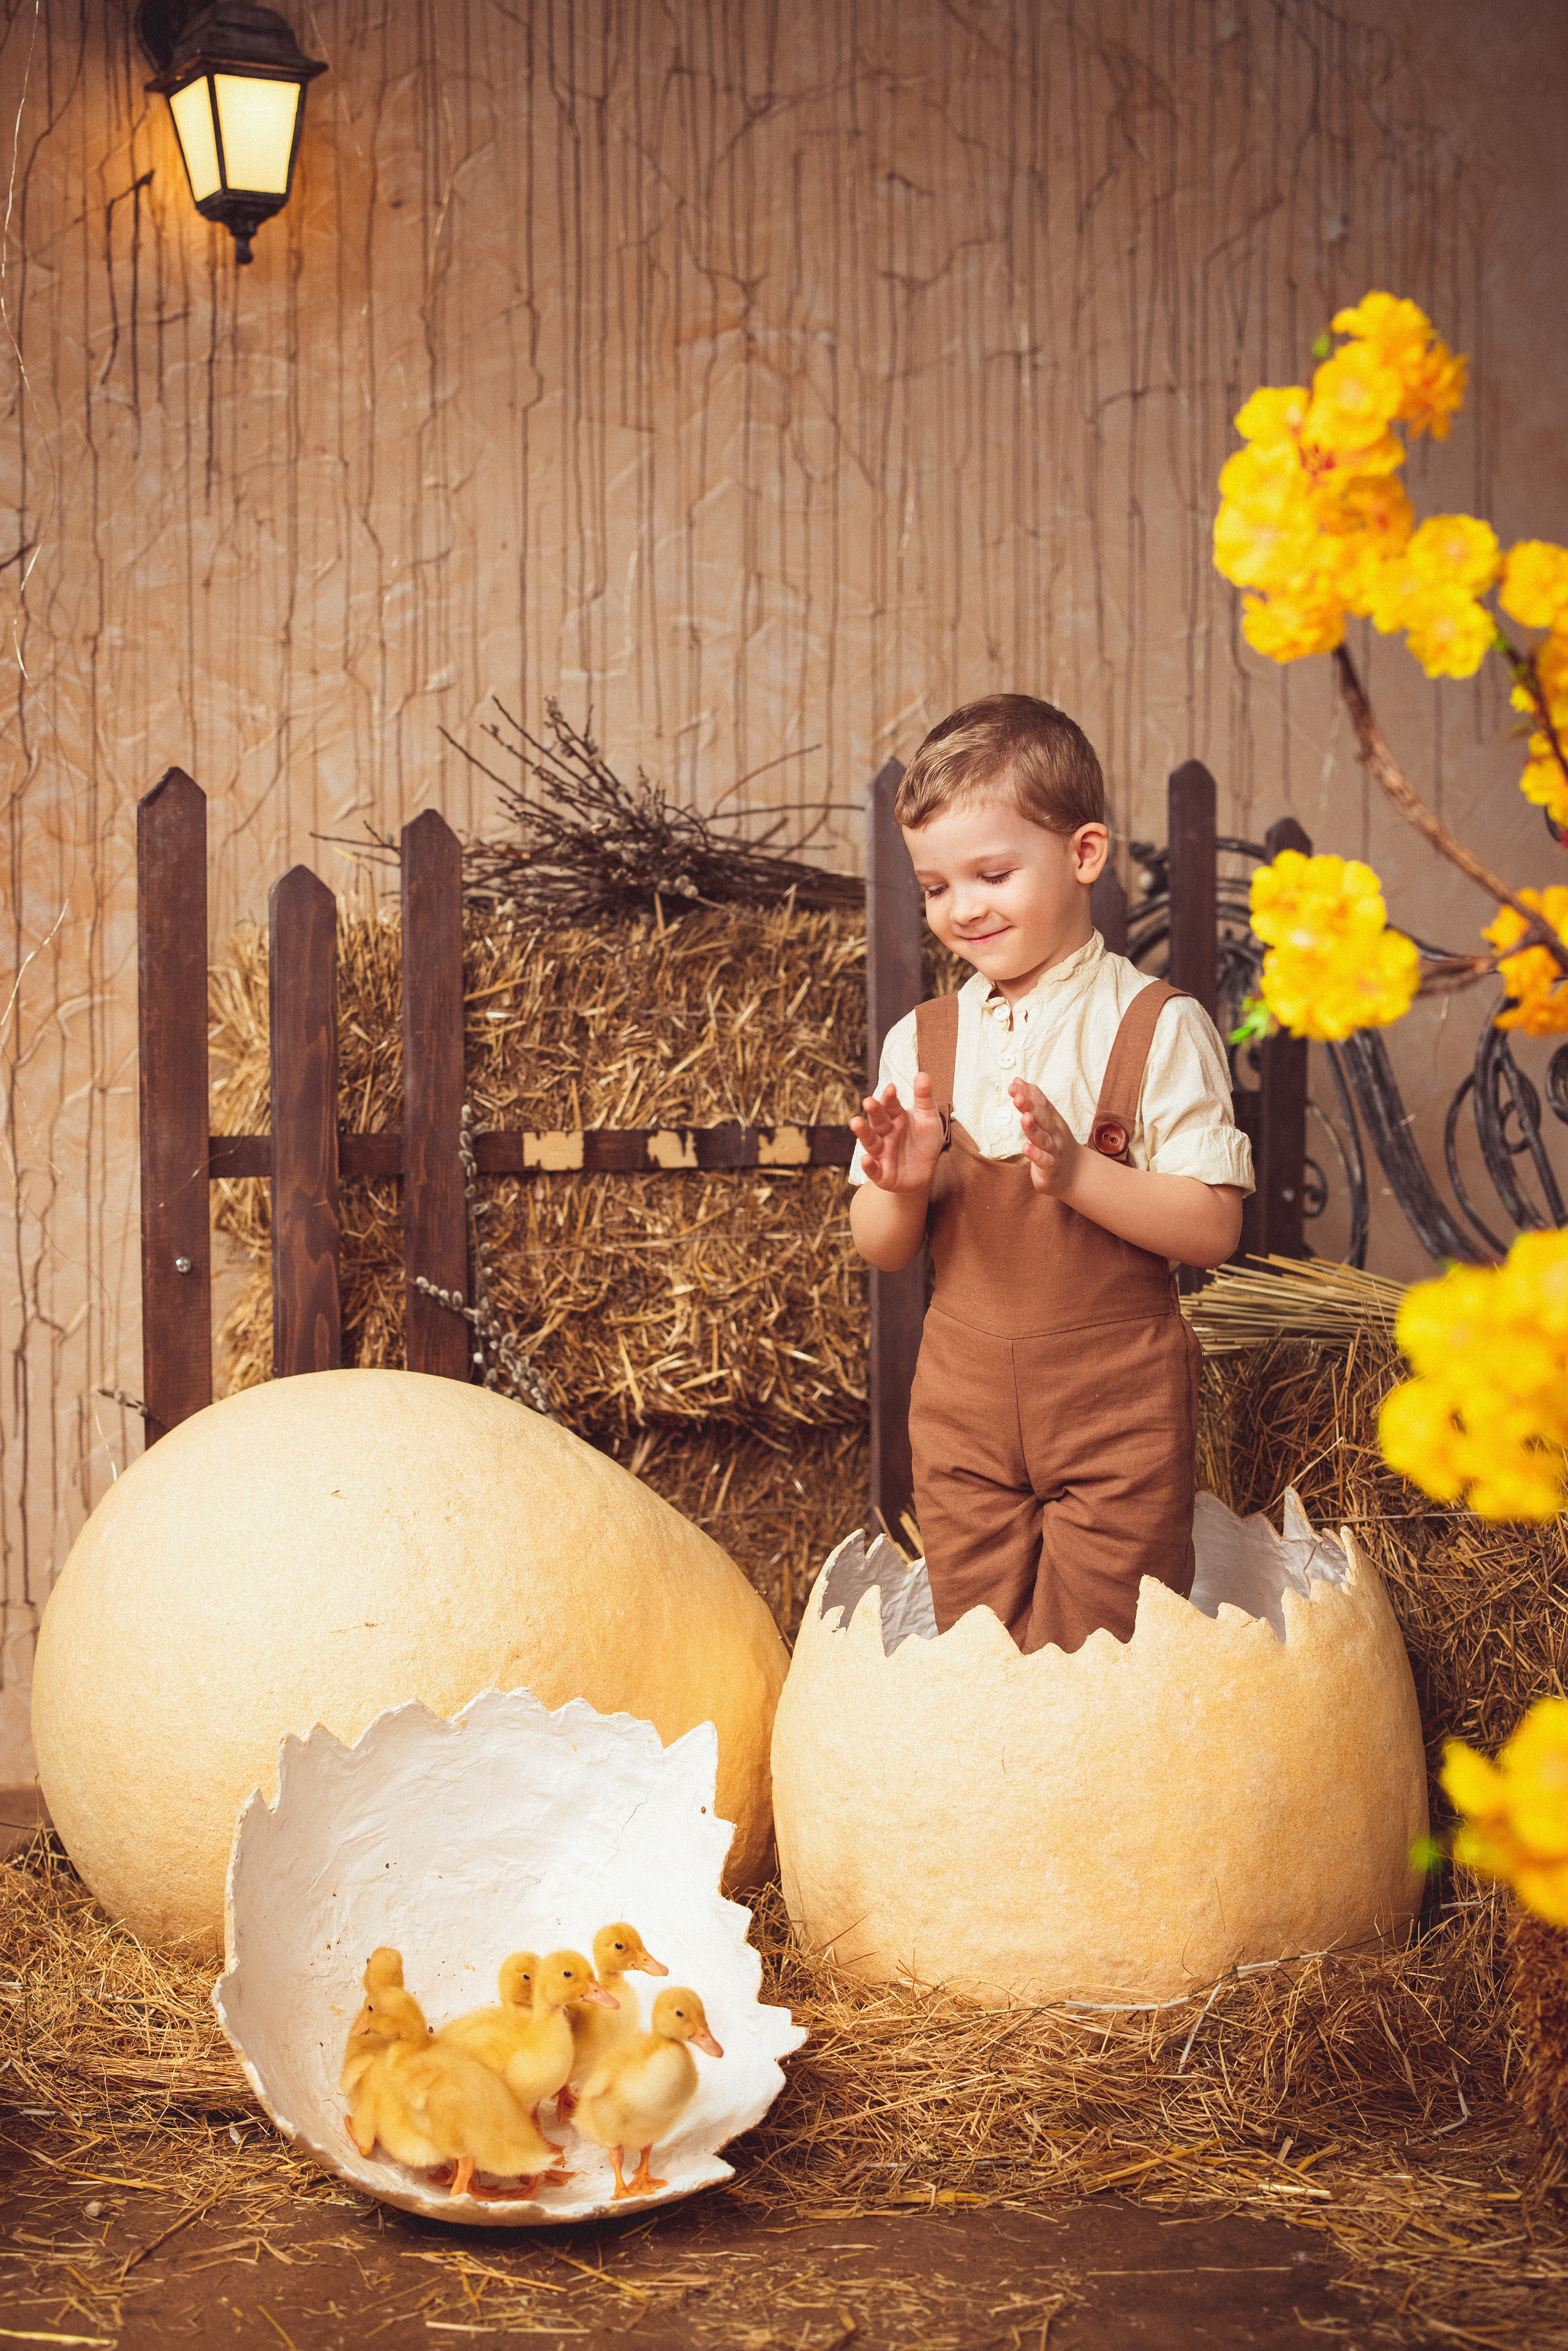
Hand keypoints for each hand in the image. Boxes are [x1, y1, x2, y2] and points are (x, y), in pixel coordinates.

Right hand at [849, 1074, 944, 1192]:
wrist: (923, 1174)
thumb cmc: (924, 1143)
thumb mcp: (929, 1119)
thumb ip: (924, 1098)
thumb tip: (922, 1073)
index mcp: (896, 1118)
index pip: (891, 1105)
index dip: (890, 1098)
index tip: (891, 1088)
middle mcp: (885, 1133)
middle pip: (878, 1121)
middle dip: (873, 1112)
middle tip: (869, 1101)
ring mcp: (881, 1153)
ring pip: (870, 1142)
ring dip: (863, 1132)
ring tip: (856, 1122)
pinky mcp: (881, 1173)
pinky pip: (873, 1169)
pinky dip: (868, 1165)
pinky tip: (866, 1159)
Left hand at [1011, 1079, 1081, 1196]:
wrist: (1075, 1173)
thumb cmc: (1055, 1143)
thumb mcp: (1046, 1120)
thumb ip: (1032, 1102)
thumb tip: (1017, 1081)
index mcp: (1053, 1120)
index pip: (1042, 1104)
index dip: (1030, 1093)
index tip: (1015, 1084)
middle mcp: (1055, 1133)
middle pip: (1043, 1118)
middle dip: (1030, 1106)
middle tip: (1017, 1096)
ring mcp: (1054, 1150)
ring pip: (1043, 1138)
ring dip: (1033, 1128)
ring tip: (1024, 1118)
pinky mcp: (1050, 1168)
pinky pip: (1044, 1161)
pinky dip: (1035, 1154)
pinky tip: (1025, 1148)